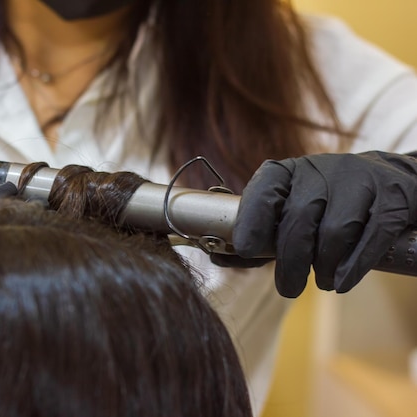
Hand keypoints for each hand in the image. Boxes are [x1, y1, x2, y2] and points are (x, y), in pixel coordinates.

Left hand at [232, 151, 416, 297]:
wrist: (389, 181)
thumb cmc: (325, 205)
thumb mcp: (290, 210)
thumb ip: (258, 235)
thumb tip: (218, 257)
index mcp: (287, 172)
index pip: (264, 189)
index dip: (251, 219)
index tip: (245, 249)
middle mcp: (320, 170)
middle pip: (298, 218)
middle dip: (290, 261)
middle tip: (288, 289)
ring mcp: (358, 181)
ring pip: (334, 230)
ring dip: (324, 266)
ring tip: (323, 282)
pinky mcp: (390, 197)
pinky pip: (371, 236)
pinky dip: (354, 265)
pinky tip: (343, 281)